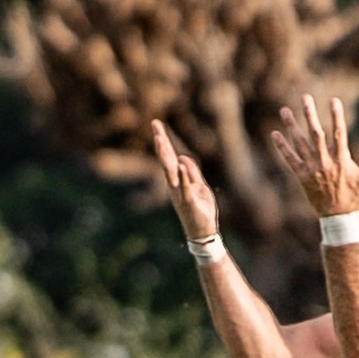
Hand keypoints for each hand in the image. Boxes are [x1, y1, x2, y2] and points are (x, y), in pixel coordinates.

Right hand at [151, 120, 219, 240]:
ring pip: (170, 172)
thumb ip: (192, 172)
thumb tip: (183, 157)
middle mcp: (175, 185)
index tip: (157, 124)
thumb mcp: (200, 186)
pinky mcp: (189, 203)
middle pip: (166, 160)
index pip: (170, 157)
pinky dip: (183, 176)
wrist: (204, 233)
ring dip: (166, 156)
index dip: (164, 141)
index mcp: (178, 180)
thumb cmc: (201, 210)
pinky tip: (180, 164)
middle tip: (155, 125)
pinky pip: (185, 187)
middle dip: (161, 143)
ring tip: (161, 140)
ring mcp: (180, 194)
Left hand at [272, 95, 358, 220]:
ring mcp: (312, 169)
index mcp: (342, 160)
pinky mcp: (301, 177)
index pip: (339, 133)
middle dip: (310, 114)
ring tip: (284, 110)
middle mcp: (325, 162)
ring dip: (292, 126)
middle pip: (316, 133)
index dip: (336, 116)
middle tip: (305, 97)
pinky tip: (275, 134)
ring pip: (300, 143)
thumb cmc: (355, 196)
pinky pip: (290, 159)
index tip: (333, 100)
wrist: (338, 218)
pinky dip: (282, 147)